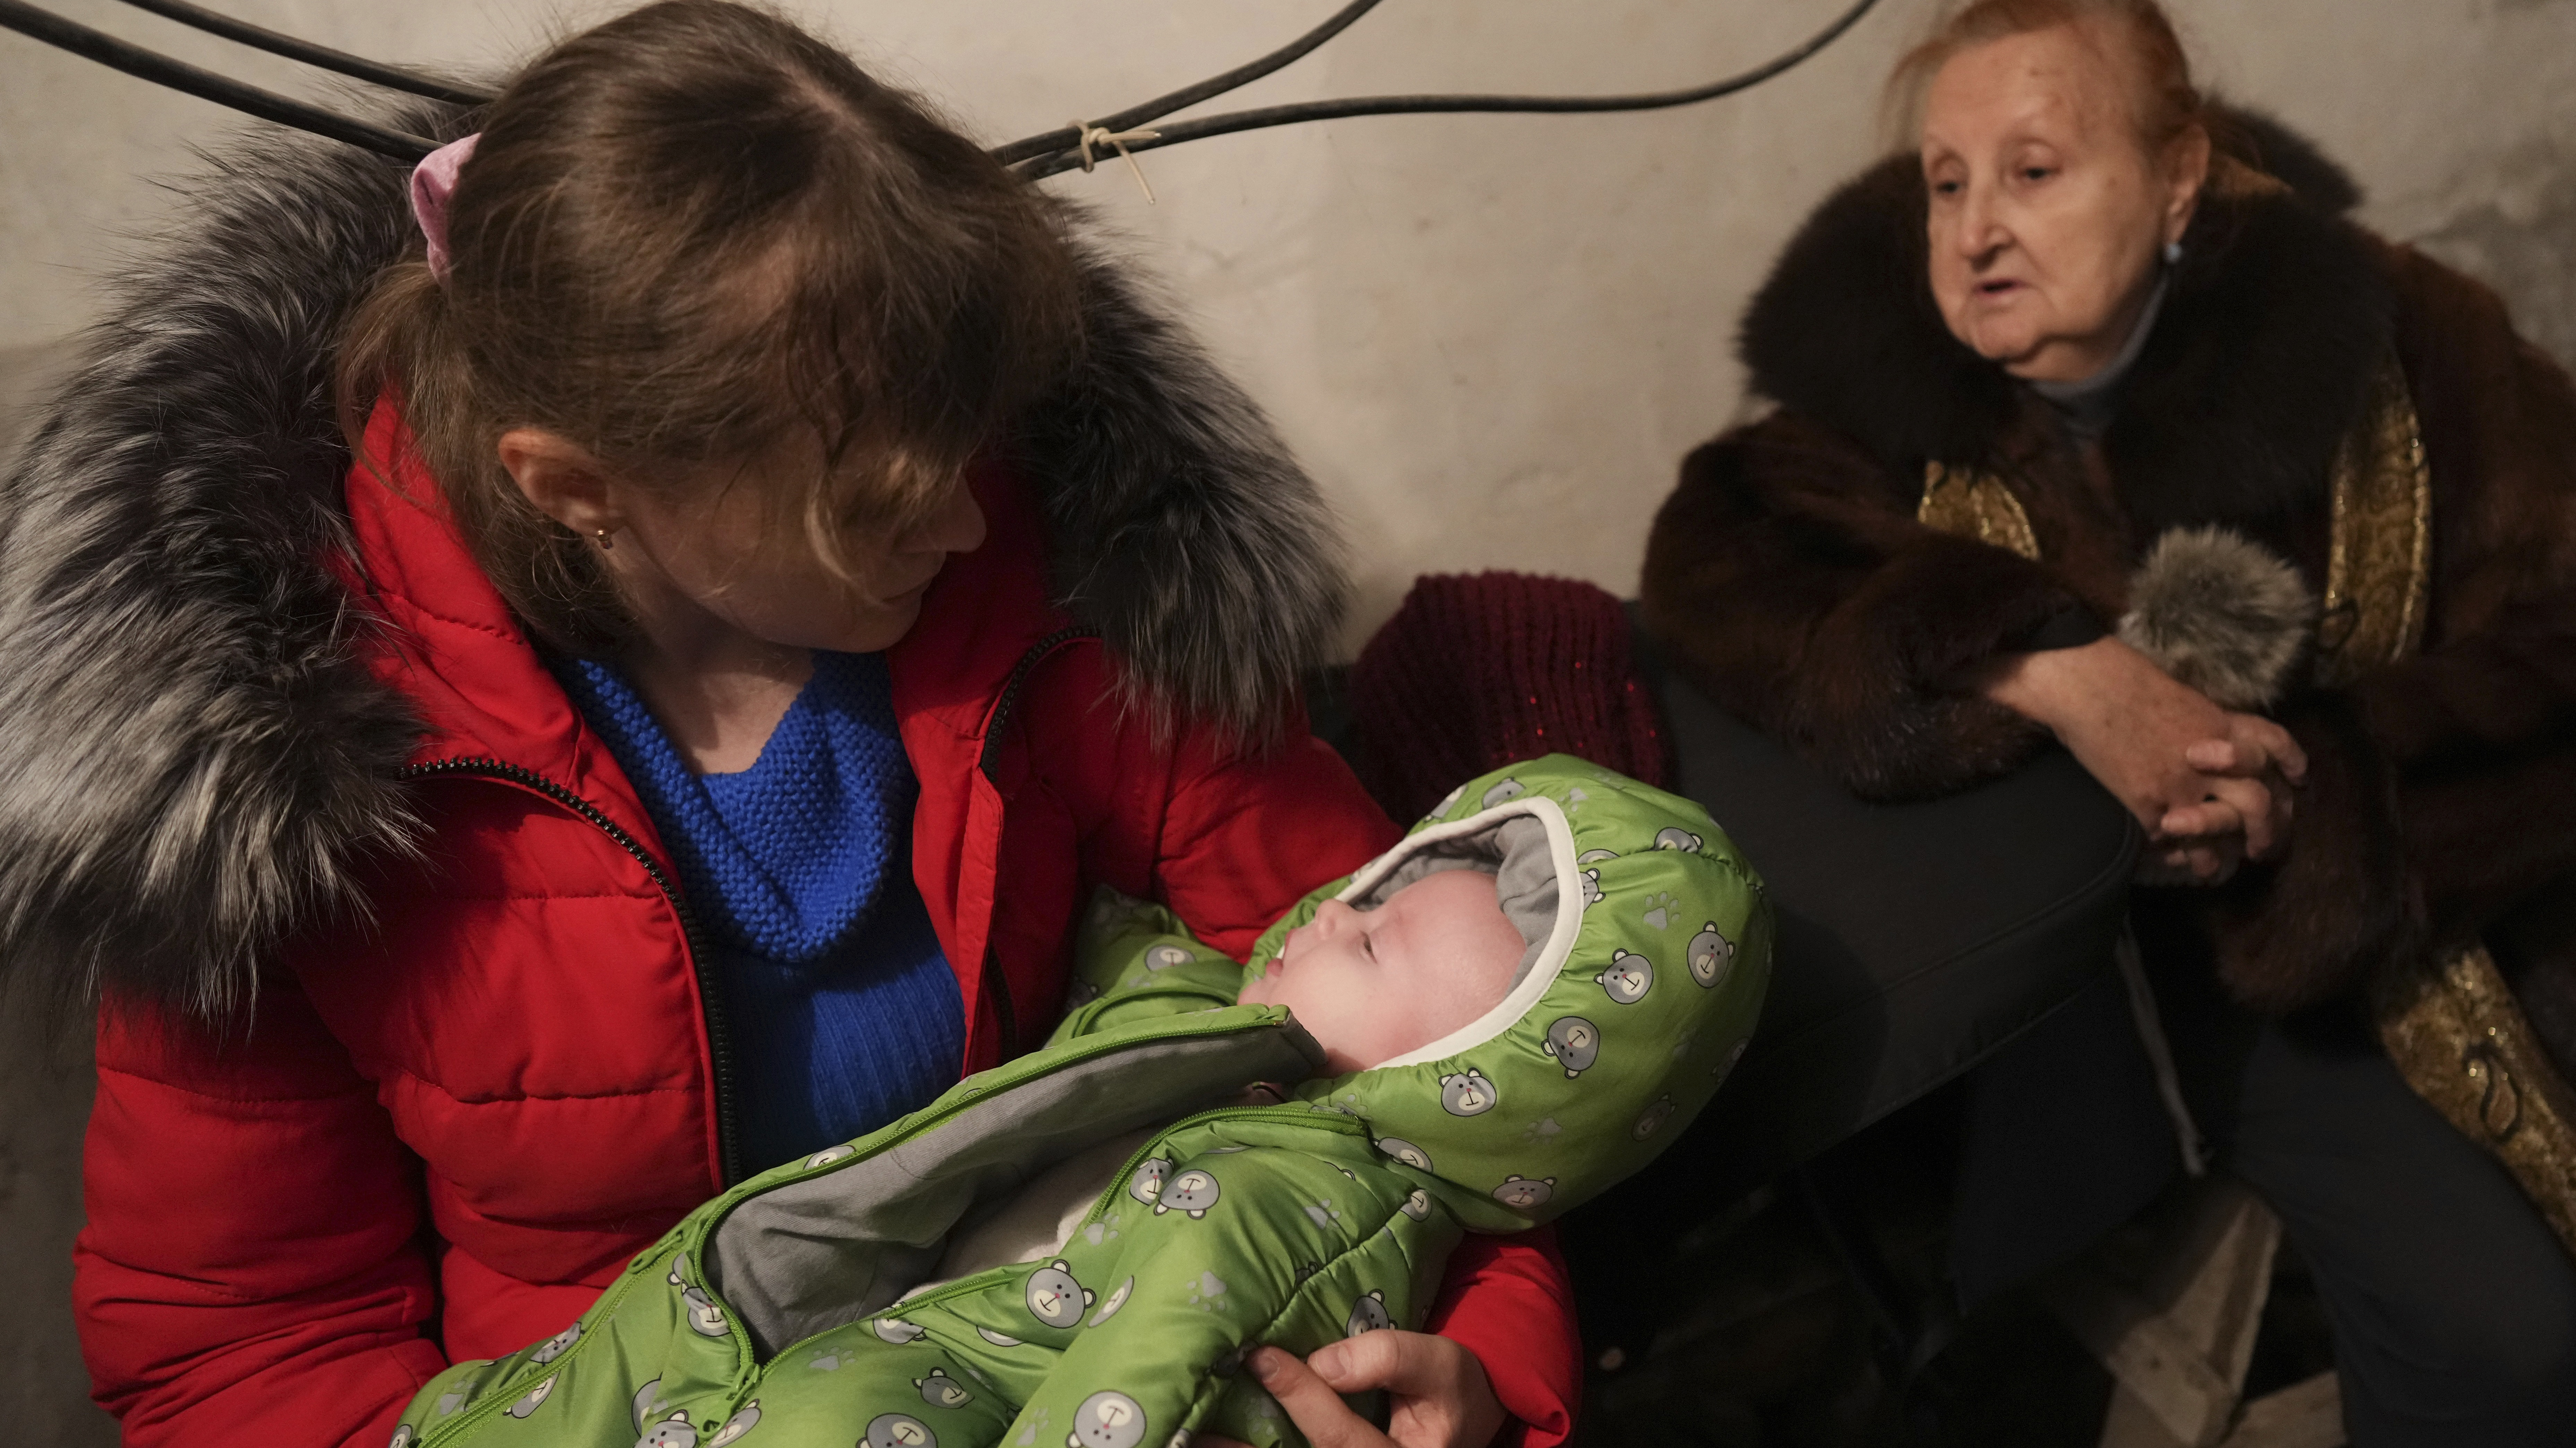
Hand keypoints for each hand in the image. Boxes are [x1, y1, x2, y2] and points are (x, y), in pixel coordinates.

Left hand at [1197, 1333, 1507, 1447]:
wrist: (1462, 1422)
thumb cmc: (1451, 1390)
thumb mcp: (1441, 1364)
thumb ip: (1391, 1357)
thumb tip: (1323, 1361)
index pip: (1339, 1437)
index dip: (1301, 1397)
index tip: (1261, 1357)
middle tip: (1194, 1423)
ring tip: (1187, 1438)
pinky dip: (1253, 1447)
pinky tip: (1209, 1440)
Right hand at [1983, 640, 2297, 873]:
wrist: (2089, 688)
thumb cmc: (2126, 683)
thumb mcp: (2185, 699)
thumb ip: (2209, 726)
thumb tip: (2215, 748)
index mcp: (2224, 726)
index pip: (2275, 746)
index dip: (2292, 764)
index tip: (2297, 781)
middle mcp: (2216, 759)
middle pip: (2260, 801)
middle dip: (2266, 831)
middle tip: (2260, 849)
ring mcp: (2185, 785)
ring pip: (2224, 826)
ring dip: (2223, 853)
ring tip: (2214, 868)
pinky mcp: (2152, 804)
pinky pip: (2174, 842)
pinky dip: (2175, 855)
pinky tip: (2171, 860)